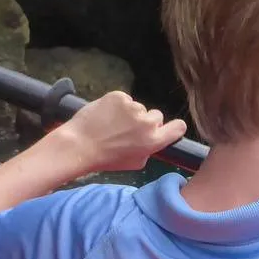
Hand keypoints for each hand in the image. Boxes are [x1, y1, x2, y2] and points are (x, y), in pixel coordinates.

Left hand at [54, 91, 187, 172]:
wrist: (79, 145)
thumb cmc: (106, 159)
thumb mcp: (135, 163)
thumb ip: (149, 149)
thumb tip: (152, 140)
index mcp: (154, 141)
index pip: (179, 127)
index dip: (174, 127)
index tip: (166, 128)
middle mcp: (147, 122)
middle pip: (156, 115)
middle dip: (145, 121)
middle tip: (128, 130)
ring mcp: (133, 107)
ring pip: (138, 107)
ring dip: (128, 114)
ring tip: (111, 124)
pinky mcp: (119, 96)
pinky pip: (124, 99)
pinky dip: (116, 105)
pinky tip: (105, 116)